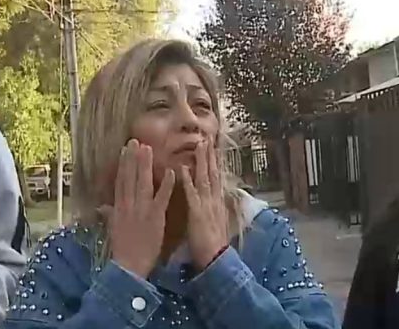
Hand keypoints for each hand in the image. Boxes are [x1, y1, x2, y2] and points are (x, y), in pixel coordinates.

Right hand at [99, 139, 175, 278]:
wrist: (129, 265)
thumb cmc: (122, 248)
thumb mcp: (113, 228)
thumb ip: (108, 215)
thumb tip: (100, 208)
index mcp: (119, 207)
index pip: (121, 181)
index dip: (123, 164)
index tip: (125, 149)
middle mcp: (129, 204)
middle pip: (130, 177)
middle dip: (133, 158)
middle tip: (137, 141)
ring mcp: (142, 209)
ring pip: (143, 183)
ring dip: (146, 165)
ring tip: (148, 149)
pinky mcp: (155, 216)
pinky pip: (161, 198)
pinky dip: (166, 185)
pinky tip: (171, 172)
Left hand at [181, 139, 229, 270]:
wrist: (216, 260)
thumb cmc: (212, 244)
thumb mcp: (215, 223)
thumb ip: (215, 209)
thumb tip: (217, 200)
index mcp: (217, 202)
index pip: (216, 178)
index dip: (214, 163)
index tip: (212, 148)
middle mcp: (214, 200)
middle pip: (213, 173)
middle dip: (210, 156)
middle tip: (207, 138)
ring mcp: (206, 205)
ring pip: (205, 178)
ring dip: (201, 161)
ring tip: (199, 144)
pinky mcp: (197, 213)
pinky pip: (192, 194)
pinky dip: (187, 180)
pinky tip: (182, 168)